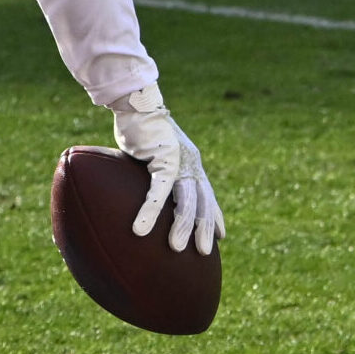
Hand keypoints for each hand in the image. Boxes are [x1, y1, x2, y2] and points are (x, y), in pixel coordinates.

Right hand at [110, 84, 224, 254]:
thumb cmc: (137, 125)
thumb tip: (135, 185)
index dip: (214, 215)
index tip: (219, 236)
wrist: (135, 100)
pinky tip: (140, 230)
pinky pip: (158, 192)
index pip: (207, 194)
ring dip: (183, 227)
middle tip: (204, 253)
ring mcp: (181, 162)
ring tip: (176, 249)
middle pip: (203, 202)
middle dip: (204, 229)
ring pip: (187, 201)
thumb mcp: (149, 152)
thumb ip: (149, 171)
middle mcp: (191, 163)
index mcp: (190, 161)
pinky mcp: (164, 160)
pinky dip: (150, 212)